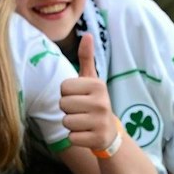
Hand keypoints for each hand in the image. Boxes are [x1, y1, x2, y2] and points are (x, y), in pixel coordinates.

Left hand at [59, 36, 118, 153]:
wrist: (109, 131)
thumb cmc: (94, 102)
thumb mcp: (91, 80)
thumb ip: (86, 58)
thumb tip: (87, 34)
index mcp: (97, 85)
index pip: (63, 87)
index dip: (67, 94)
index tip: (79, 97)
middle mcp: (101, 102)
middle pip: (63, 104)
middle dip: (68, 109)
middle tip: (81, 111)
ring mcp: (100, 122)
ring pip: (66, 121)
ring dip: (71, 124)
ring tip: (83, 122)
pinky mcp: (97, 139)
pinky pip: (71, 137)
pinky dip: (75, 137)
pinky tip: (86, 134)